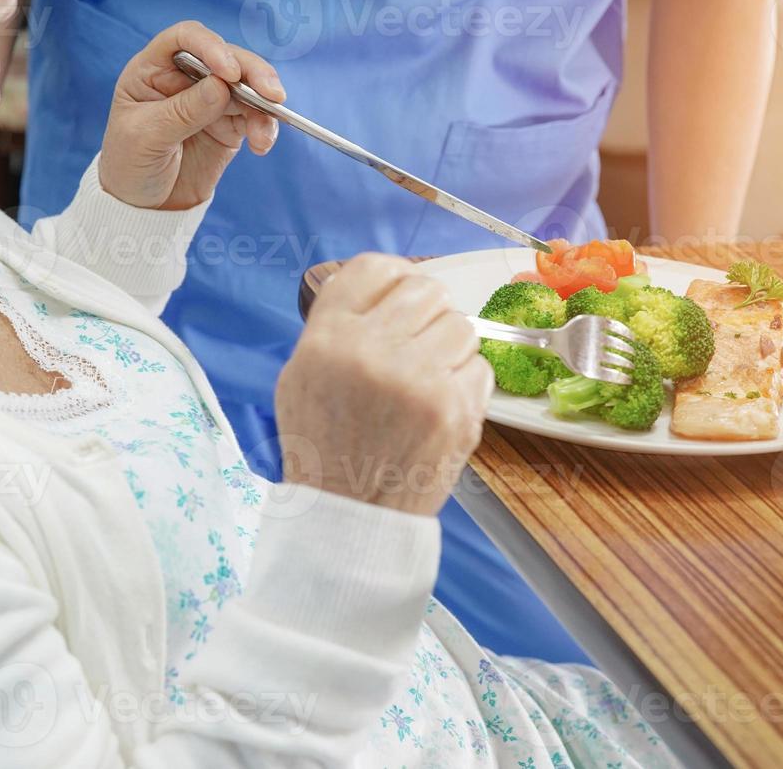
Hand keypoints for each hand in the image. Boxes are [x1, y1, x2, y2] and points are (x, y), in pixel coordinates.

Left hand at [100, 21, 284, 210]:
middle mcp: (185, 77)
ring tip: (264, 134)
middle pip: (227, 58)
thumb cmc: (129, 165)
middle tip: (272, 94)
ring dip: (264, 104)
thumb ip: (182, 111)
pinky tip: (262, 145)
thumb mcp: (146, 138)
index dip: (210, 46)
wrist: (144, 206)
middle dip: (252, 73)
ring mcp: (210, 99)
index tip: (229, 72)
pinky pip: (255, 116)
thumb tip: (222, 86)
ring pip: (248, 86)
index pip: (185, 39)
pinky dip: (265, 126)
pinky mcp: (229, 124)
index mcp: (153, 69)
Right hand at [275, 255, 494, 516]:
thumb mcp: (302, 373)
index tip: (397, 297)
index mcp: (329, 338)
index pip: (376, 268)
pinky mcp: (456, 411)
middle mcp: (374, 352)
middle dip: (426, 314)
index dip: (393, 279)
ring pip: (461, 325)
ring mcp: (420, 381)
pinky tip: (439, 406)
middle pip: (427, 290)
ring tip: (425, 380)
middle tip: (416, 344)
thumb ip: (337, 323)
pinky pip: (480, 367)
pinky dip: (465, 384)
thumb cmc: (325, 443)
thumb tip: (386, 284)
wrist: (351, 514)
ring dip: (449, 348)